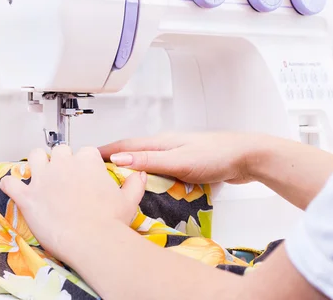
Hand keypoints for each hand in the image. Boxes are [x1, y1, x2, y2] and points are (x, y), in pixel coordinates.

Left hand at [0, 145, 146, 259]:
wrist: (92, 241)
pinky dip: (10, 184)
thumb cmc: (110, 222)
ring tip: (38, 174)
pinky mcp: (27, 196)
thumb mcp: (129, 200)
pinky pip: (10, 182)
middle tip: (63, 176)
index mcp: (87, 161)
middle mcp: (64, 164)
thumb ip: (134, 184)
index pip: (84, 152)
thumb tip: (139, 175)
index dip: (83, 163)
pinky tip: (14, 189)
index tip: (84, 174)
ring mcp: (43, 178)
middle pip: (59, 150)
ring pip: (33, 156)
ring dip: (35, 163)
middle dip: (60, 160)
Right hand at [98, 132, 261, 184]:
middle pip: (133, 153)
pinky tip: (148, 190)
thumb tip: (118, 159)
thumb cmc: (216, 156)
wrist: (247, 157)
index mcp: (160, 142)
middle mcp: (165, 146)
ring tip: (117, 185)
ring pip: (146, 163)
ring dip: (131, 171)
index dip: (104, 151)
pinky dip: (148, 179)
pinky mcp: (186, 166)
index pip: (125, 145)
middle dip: (113, 162)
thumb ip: (148, 161)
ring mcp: (176, 155)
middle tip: (97, 176)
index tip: (86, 158)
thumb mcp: (178, 161)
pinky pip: (159, 171)